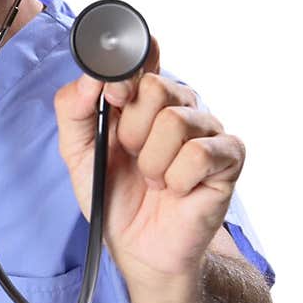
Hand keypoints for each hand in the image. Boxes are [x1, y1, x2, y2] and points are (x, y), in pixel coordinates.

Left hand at [53, 36, 246, 286]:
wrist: (138, 248)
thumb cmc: (114, 196)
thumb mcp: (77, 153)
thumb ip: (73, 109)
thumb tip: (90, 76)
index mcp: (144, 98)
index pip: (145, 55)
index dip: (127, 69)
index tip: (114, 96)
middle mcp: (179, 106)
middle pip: (158, 87)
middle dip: (132, 131)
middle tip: (132, 157)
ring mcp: (207, 129)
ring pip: (176, 122)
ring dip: (153, 162)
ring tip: (153, 180)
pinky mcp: (228, 157)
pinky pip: (199, 153)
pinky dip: (177, 179)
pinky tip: (176, 190)